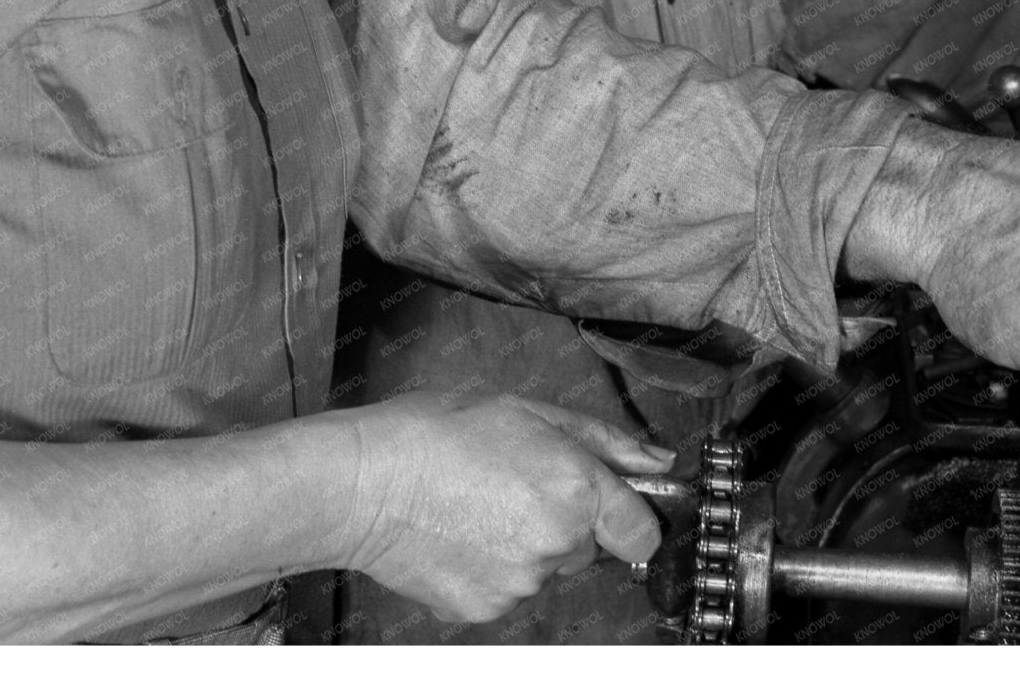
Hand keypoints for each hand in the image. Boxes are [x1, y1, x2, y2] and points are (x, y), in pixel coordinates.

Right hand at [339, 391, 667, 622]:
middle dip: (562, 520)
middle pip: (586, 546)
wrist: (364, 483)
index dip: (629, 515)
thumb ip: (601, 439)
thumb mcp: (525, 409)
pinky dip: (490, 567)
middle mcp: (557, 544)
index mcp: (575, 489)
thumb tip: (656, 459)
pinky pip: (506, 590)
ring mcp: (521, 583)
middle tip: (513, 485)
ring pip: (544, 568)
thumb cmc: (435, 434)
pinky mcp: (486, 609)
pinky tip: (459, 533)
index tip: (609, 505)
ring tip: (476, 505)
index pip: (642, 531)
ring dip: (524, 543)